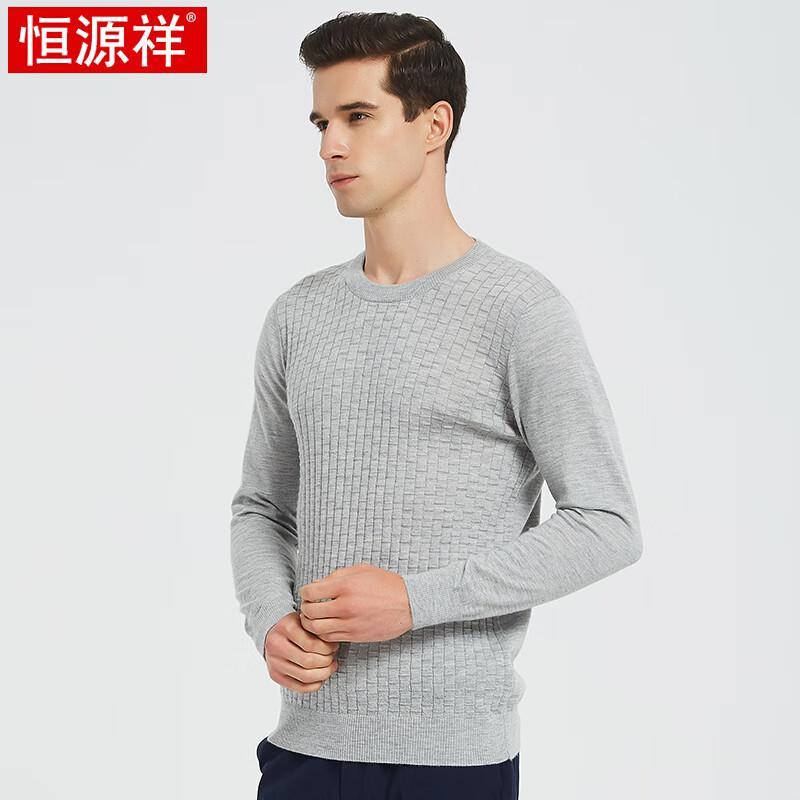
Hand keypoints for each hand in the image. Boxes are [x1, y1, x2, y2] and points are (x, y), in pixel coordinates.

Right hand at [263, 612, 339, 692]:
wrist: (274, 634)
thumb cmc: (297, 625)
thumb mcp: (307, 619)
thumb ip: (318, 627)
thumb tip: (335, 641)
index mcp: (285, 627)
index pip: (311, 644)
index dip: (328, 648)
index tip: (334, 646)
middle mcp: (276, 645)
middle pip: (308, 662)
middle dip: (326, 661)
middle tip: (333, 656)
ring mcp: (274, 662)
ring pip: (305, 676)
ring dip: (323, 674)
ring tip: (331, 666)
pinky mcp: (275, 676)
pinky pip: (300, 687)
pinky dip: (315, 684)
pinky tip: (322, 676)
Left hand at [297, 563, 412, 642]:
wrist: (408, 603)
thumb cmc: (384, 583)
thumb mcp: (360, 570)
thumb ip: (336, 576)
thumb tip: (316, 585)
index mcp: (345, 585)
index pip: (310, 592)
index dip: (305, 592)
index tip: (308, 592)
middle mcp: (345, 606)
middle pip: (310, 612)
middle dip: (305, 608)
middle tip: (309, 605)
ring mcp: (350, 623)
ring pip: (316, 628)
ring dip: (311, 623)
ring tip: (315, 618)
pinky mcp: (355, 636)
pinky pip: (329, 637)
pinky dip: (322, 633)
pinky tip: (327, 626)